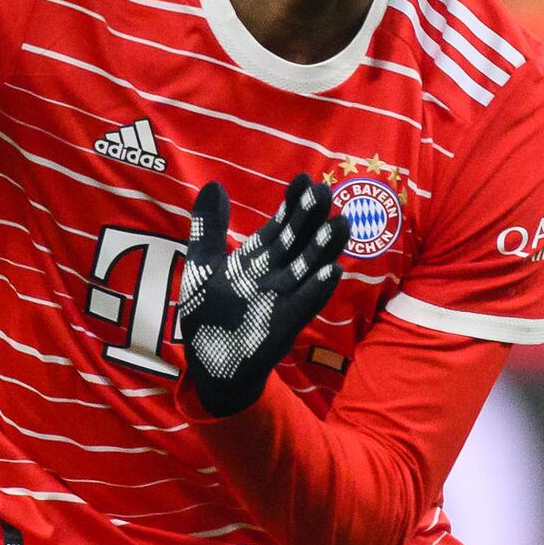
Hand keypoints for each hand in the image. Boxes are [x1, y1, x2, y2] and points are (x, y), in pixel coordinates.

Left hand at [175, 175, 345, 417]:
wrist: (210, 366)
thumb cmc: (209, 316)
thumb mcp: (202, 266)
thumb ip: (208, 228)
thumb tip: (215, 184)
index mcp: (258, 260)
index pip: (280, 226)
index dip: (293, 204)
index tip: (304, 179)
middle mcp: (276, 276)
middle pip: (297, 242)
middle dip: (310, 218)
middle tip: (325, 190)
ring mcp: (282, 300)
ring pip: (307, 269)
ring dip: (324, 249)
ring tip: (341, 223)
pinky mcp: (282, 326)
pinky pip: (303, 306)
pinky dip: (316, 290)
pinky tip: (331, 272)